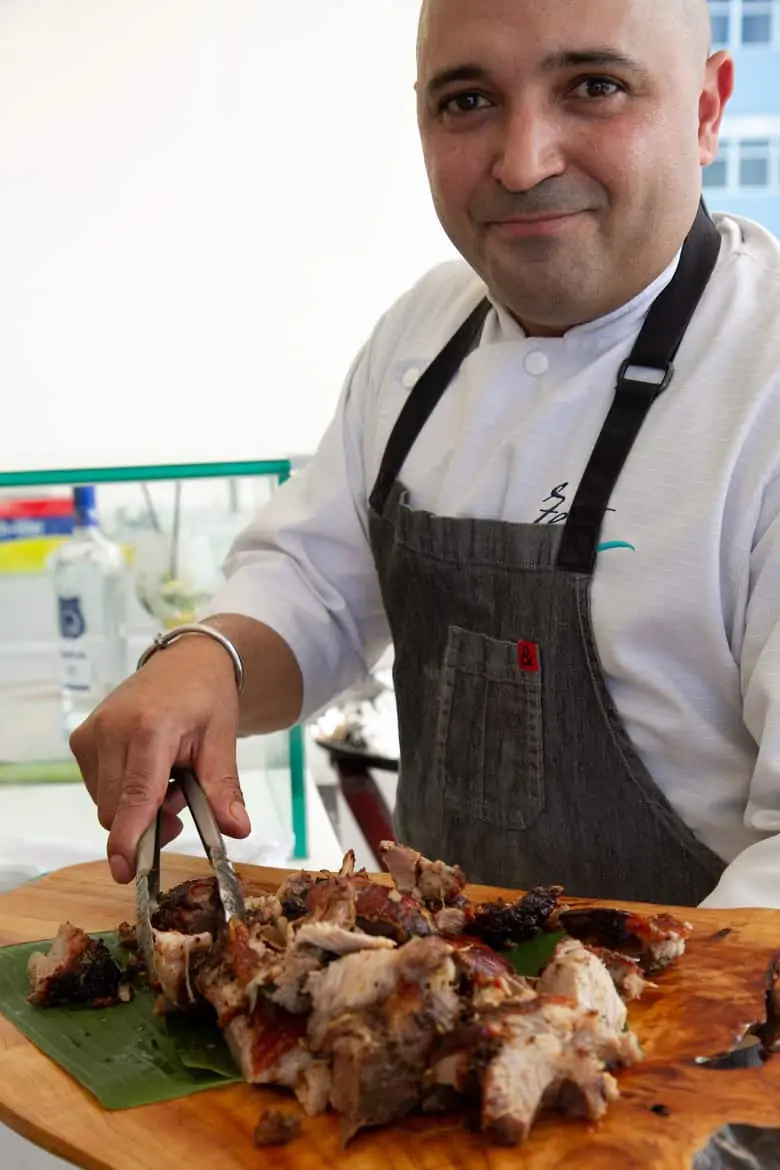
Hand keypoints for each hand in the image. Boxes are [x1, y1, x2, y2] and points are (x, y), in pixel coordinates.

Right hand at [70, 638, 250, 884]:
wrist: (186, 662)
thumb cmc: (206, 698)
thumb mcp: (223, 740)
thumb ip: (223, 788)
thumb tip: (237, 829)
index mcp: (151, 728)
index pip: (136, 795)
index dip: (130, 838)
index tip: (125, 870)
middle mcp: (112, 730)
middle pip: (118, 810)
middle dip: (148, 823)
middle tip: (182, 801)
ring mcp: (91, 734)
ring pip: (107, 804)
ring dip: (137, 808)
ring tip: (167, 778)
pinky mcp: (81, 740)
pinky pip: (98, 789)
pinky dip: (123, 793)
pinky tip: (147, 771)